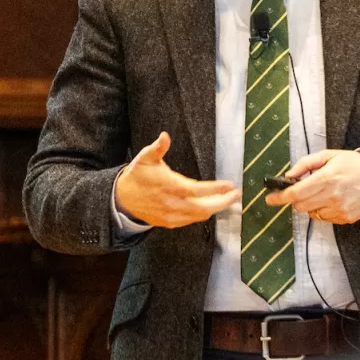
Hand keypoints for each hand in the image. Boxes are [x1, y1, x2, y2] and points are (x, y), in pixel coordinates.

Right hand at [115, 132, 239, 227]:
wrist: (123, 200)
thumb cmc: (137, 176)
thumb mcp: (145, 158)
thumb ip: (157, 148)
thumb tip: (165, 136)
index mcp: (168, 186)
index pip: (197, 190)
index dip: (215, 189)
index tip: (230, 185)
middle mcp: (171, 204)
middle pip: (203, 208)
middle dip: (222, 202)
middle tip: (236, 195)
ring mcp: (171, 216)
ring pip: (199, 216)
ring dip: (215, 209)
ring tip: (228, 200)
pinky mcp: (169, 223)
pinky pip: (191, 221)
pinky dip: (202, 214)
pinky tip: (211, 207)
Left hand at [266, 149, 359, 224]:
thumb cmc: (353, 164)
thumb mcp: (329, 156)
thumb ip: (305, 164)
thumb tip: (289, 175)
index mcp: (326, 178)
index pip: (296, 193)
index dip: (280, 197)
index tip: (270, 199)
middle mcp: (332, 196)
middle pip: (300, 206)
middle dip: (295, 199)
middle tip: (299, 191)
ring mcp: (340, 209)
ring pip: (311, 213)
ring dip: (310, 204)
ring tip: (322, 192)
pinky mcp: (346, 218)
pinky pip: (325, 218)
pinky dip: (323, 210)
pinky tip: (332, 199)